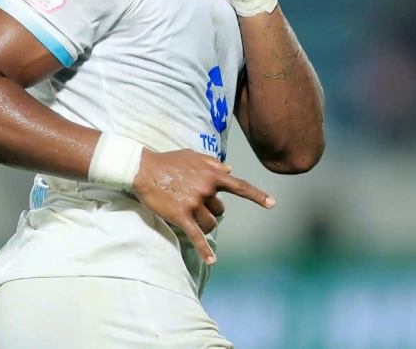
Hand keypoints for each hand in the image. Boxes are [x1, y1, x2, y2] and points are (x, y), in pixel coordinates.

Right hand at [133, 148, 274, 264]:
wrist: (144, 169)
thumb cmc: (168, 161)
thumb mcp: (193, 156)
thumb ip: (213, 163)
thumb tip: (230, 170)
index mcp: (211, 175)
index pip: (239, 186)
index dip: (257, 196)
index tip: (272, 203)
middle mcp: (206, 189)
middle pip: (221, 209)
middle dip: (212, 210)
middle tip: (197, 204)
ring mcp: (194, 203)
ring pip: (210, 222)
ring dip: (205, 224)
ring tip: (191, 216)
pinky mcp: (181, 216)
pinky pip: (196, 236)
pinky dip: (205, 249)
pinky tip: (212, 260)